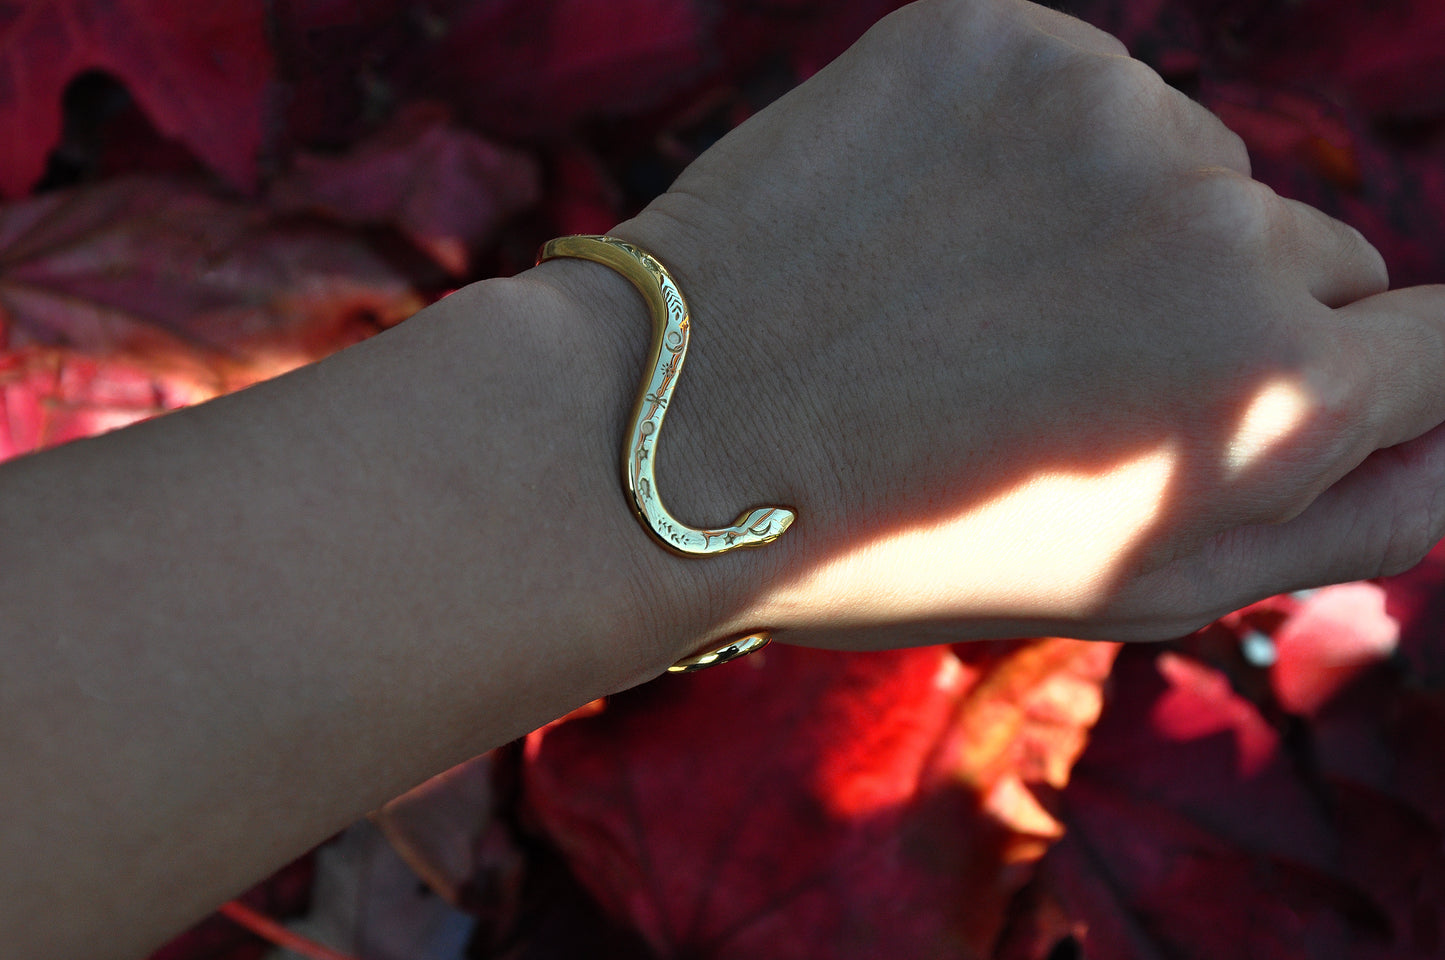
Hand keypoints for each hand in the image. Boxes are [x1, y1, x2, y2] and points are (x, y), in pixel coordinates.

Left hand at [553, 0, 1444, 649]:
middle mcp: (1223, 233)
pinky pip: (1082, 92)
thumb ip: (1335, 522)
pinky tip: (928, 227)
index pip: (1440, 342)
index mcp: (1277, 395)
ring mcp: (1108, 113)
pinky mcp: (999, 34)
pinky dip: (1029, 154)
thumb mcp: (1136, 589)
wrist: (670, 437)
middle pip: (1315, 255)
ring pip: (1190, 165)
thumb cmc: (905, 540)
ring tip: (971, 310)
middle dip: (1224, 318)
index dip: (1362, 376)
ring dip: (1118, 228)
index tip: (1274, 392)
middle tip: (1066, 382)